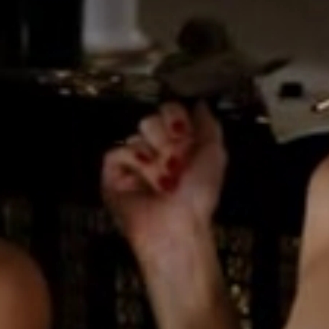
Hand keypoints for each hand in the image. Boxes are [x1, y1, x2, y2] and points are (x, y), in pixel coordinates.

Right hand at [101, 101, 225, 260]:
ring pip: (137, 134)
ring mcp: (134, 161)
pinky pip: (118, 151)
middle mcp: (156, 149)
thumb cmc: (199, 196)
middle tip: (176, 164)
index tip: (185, 136)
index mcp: (180, 143)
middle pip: (152, 118)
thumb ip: (208, 124)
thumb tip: (198, 102)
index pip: (171, 110)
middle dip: (168, 140)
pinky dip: (135, 163)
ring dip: (156, 158)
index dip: (177, 119)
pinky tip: (144, 180)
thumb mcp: (215, 154)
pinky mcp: (113, 173)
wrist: (178, 226)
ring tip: (164, 181)